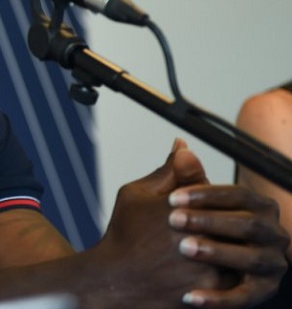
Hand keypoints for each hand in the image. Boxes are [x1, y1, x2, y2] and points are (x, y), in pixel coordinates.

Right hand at [85, 140, 219, 307]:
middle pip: (233, 225)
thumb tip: (184, 146)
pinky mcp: (210, 296)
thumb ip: (168, 173)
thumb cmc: (123, 235)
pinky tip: (204, 265)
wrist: (113, 280)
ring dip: (229, 248)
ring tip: (205, 245)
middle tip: (204, 227)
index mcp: (185, 212)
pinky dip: (224, 271)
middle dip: (223, 223)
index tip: (195, 208)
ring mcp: (208, 272)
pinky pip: (233, 280)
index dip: (212, 201)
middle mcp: (201, 241)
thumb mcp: (137, 195)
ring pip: (238, 254)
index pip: (221, 198)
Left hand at [168, 179, 288, 306]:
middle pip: (248, 224)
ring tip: (184, 249)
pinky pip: (245, 296)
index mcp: (256, 206)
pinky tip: (191, 296)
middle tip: (174, 221)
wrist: (168, 272)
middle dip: (211, 221)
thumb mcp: (174, 202)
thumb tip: (181, 146)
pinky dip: (220, 297)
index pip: (238, 195)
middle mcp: (271, 234)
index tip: (172, 198)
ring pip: (251, 258)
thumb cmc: (175, 229)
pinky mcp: (261, 291)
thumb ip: (181, 177)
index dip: (206, 195)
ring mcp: (271, 264)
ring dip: (218, 253)